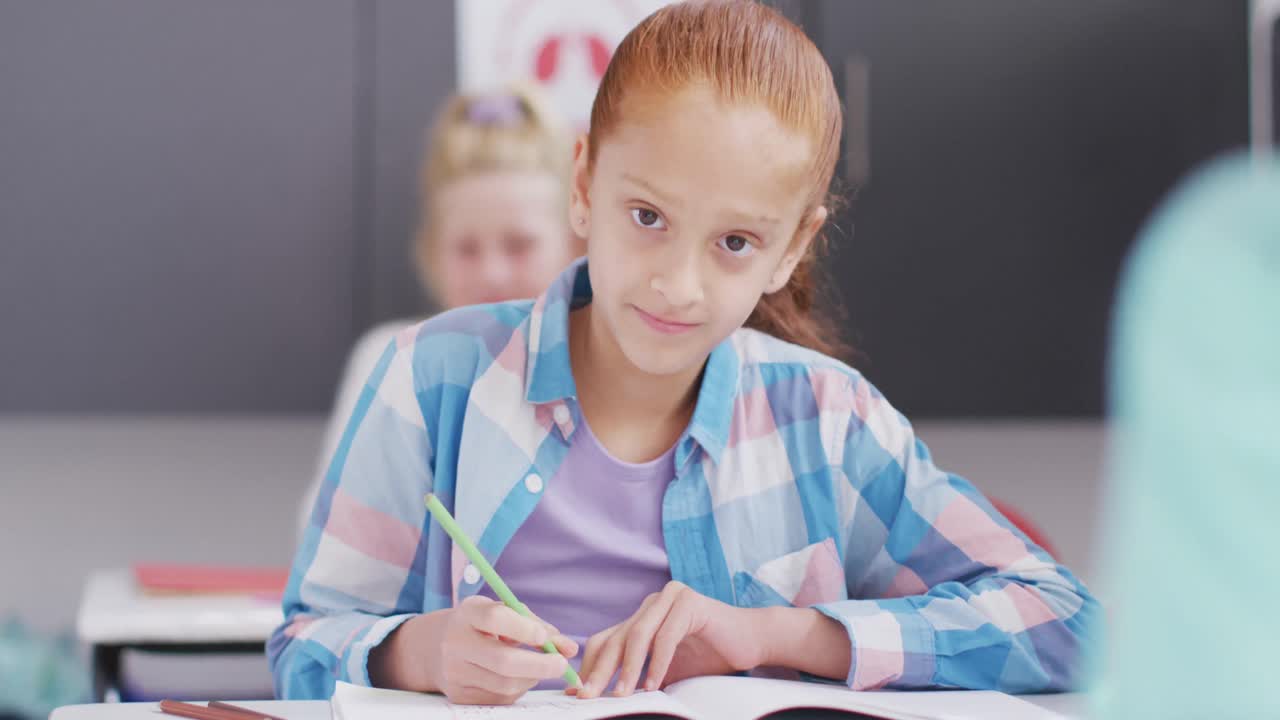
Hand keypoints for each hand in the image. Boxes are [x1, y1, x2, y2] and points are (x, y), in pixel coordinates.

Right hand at [378, 596, 577, 704]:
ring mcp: (455, 672)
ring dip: (531, 679)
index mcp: (467, 613)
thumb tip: (570, 649)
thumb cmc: (483, 625)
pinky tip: (518, 677)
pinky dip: (518, 689)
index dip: (523, 628)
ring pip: (505, 684)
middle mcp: (455, 643)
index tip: (544, 638)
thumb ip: (538, 627)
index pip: (495, 618)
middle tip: (562, 665)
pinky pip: (499, 698)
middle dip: (539, 665)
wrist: (438, 647)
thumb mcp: (505, 613)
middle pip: (502, 661)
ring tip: (540, 668)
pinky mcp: (459, 696)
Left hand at [574, 581, 764, 698]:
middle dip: (600, 671)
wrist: (751, 641)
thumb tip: (606, 698)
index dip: (591, 667)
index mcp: (641, 617)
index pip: (605, 640)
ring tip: (622, 695)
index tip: (580, 694)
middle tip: (588, 696)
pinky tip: (653, 685)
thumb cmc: (709, 656)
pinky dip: (657, 663)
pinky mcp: (690, 602)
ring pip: (638, 635)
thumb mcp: (665, 671)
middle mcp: (651, 603)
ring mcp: (670, 597)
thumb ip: (639, 678)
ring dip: (628, 668)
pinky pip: (666, 636)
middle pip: (616, 638)